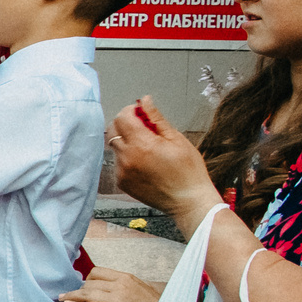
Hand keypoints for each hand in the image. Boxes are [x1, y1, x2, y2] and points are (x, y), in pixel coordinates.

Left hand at [60, 266, 160, 301]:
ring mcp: (119, 298)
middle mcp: (121, 285)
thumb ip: (121, 293)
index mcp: (126, 278)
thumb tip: (105, 296)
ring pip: (88, 294)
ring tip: (63, 301)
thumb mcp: (139, 295)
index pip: (98, 272)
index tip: (82, 288)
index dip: (87, 280)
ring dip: (72, 298)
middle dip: (78, 291)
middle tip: (67, 297)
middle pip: (90, 283)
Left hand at [106, 99, 216, 222]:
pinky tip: (145, 162)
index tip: (141, 113)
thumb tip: (145, 101)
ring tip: (148, 148)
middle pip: (113, 129)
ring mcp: (122, 171)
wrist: (188, 201)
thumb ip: (156, 118)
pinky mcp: (121, 182)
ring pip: (115, 146)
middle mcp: (127, 157)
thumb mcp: (176, 139)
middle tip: (143, 127)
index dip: (131, 111)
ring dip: (126, 141)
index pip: (122, 117)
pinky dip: (127, 157)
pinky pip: (118, 162)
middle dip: (125, 123)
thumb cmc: (188, 171)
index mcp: (142, 144)